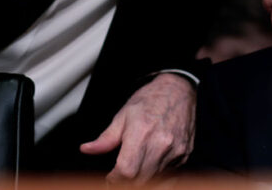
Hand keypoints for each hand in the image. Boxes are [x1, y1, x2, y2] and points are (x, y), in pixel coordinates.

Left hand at [79, 73, 195, 183]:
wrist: (178, 90)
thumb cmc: (150, 100)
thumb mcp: (123, 115)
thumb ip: (105, 138)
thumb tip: (87, 149)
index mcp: (141, 133)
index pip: (126, 171)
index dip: (114, 179)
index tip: (110, 178)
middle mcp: (161, 144)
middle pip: (140, 180)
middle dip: (126, 182)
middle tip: (119, 175)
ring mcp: (175, 151)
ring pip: (154, 181)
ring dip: (141, 180)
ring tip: (134, 169)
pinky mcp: (184, 156)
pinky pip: (169, 177)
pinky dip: (157, 177)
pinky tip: (149, 167)